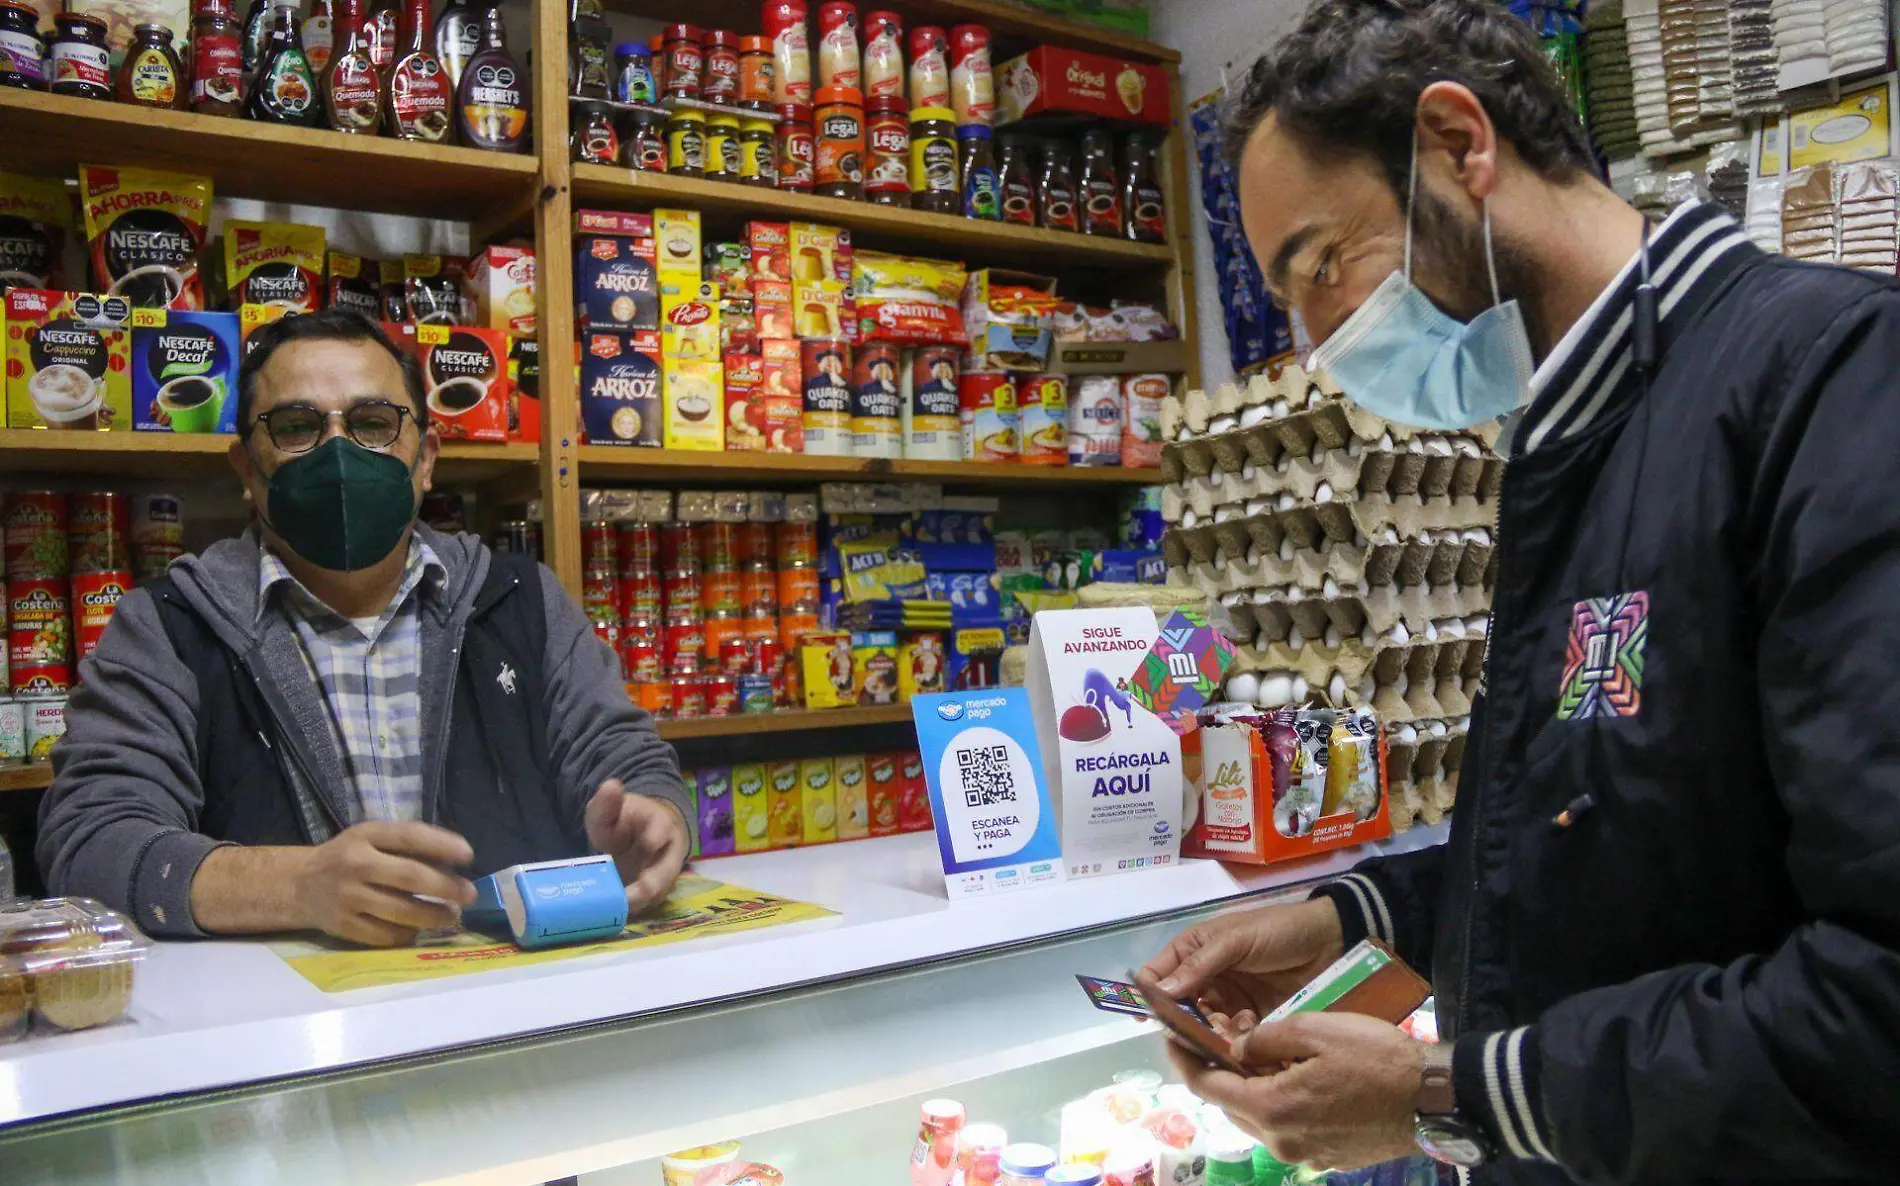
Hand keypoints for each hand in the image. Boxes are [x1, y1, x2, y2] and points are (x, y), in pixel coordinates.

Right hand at [293, 821, 476, 946]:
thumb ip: (407, 844)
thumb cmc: (350, 856)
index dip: (441, 844)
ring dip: (433, 916)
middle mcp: (355, 865)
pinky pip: (384, 935)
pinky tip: (418, 931)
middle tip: (469, 895)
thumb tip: (454, 863)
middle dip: (446, 887)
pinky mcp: (342, 926)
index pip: (409, 836)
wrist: (299, 884)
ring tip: (451, 916)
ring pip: (401, 912)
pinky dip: (407, 935)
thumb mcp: (372, 838)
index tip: (468, 855)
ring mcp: (347, 898)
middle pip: (410, 877)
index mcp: (365, 836)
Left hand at [585, 779, 689, 913]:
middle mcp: (670, 852)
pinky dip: (636, 911)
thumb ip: (607, 802)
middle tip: (629, 898)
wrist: (638, 836)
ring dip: (641, 904)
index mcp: (661, 825)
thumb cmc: (622, 821)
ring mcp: (666, 876)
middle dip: (651, 886)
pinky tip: (618, 916)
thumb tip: (612, 785)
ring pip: (660, 893)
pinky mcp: (657, 894)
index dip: (652, 841)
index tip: (646, 845)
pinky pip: (650, 905)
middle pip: (667, 872)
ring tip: (619, 911)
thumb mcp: (610, 809)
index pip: (659, 834)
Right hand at [1142, 898, 1344, 1028]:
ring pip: (1205, 1026)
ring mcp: (1228, 1000)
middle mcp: (1205, 978)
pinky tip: (1250, 1031)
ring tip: (1232, 1028)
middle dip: (1185, 1022)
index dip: (1147, 995)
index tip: (1147, 1018)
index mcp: (1193, 951)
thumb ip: (1198, 966)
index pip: (1157, 975)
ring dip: (1213, 1032)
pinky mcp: (1250, 1018)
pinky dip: (1237, 1038)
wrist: (1328, 941)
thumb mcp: (1235, 940)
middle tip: (1199, 1030)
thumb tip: (1159, 992)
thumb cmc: (1276, 930)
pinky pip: (1232, 1036)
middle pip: (1179, 1008)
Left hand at [1168, 1012, 1425, 1169]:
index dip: (1186, 1061)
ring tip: (1261, 1058)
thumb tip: (1234, 1048)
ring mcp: (1305, 1156)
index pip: (1208, 1088)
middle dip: (1220, 1074)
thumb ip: (1264, 1039)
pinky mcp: (1328, 1160)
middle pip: (1232, 1106)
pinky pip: (1288, 1131)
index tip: (1173, 1037)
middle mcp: (1280, 1142)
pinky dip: (1281, 1107)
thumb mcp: (1316, 1030)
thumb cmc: (1376, 1058)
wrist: (1435, 1100)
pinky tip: (1297, 1082)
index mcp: (1271, 1109)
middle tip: (1220, 1039)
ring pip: (1259, 1120)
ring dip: (1252, 1091)